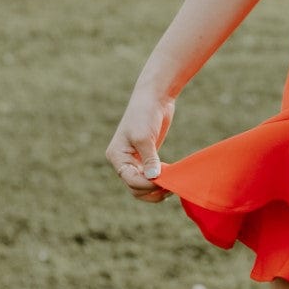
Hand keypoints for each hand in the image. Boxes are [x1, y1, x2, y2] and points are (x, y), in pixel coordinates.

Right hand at [105, 88, 175, 203]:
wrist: (154, 97)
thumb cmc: (144, 113)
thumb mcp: (144, 137)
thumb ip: (148, 159)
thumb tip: (153, 178)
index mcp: (117, 157)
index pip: (130, 180)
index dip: (147, 184)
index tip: (163, 180)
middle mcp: (123, 161)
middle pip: (135, 188)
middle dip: (152, 190)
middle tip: (170, 186)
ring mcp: (135, 160)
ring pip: (143, 186)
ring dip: (157, 189)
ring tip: (172, 184)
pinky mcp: (147, 158)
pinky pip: (151, 177)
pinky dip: (160, 181)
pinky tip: (172, 178)